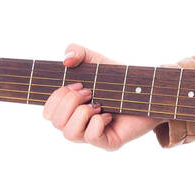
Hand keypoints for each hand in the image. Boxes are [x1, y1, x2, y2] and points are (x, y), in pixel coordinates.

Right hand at [40, 43, 160, 150]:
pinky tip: (109, 115)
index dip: (57, 97)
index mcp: (70, 109)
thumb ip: (77, 52)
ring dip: (82, 113)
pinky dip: (97, 122)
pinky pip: (91, 137)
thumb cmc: (118, 79)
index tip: (77, 84)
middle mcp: (78, 125)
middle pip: (55, 122)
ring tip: (98, 104)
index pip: (48, 113)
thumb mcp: (95, 60)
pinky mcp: (108, 143)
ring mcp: (92, 135)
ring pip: (70, 134)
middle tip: (90, 92)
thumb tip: (66, 60)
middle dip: (70, 102)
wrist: (147, 89)